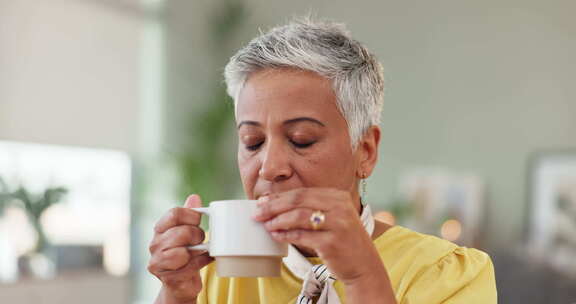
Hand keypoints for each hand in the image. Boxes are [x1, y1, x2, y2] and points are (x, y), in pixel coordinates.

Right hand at [148, 194, 213, 303]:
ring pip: (183, 252)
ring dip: (198, 251)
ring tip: (201, 251)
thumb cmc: (185, 253)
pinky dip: (201, 263)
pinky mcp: (167, 278)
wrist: (181, 282)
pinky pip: (189, 267)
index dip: (191, 215)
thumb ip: (189, 215)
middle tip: (201, 240)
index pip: (174, 213)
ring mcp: (158, 262)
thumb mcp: (188, 232)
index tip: (199, 220)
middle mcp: (155, 244)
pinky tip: (204, 260)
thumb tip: (194, 197)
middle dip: (197, 235)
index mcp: (160, 229)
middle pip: (182, 232)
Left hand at [252, 188, 381, 284]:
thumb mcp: (332, 217)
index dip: (279, 197)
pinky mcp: (332, 242)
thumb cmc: (343, 240)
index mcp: (338, 196)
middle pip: (298, 201)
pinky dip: (286, 235)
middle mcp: (340, 207)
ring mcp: (337, 224)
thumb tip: (273, 204)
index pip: (302, 193)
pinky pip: (302, 236)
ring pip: (298, 216)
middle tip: (257, 213)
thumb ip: (310, 208)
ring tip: (265, 225)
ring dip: (278, 221)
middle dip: (274, 207)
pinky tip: (276, 236)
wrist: (364, 264)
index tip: (262, 202)